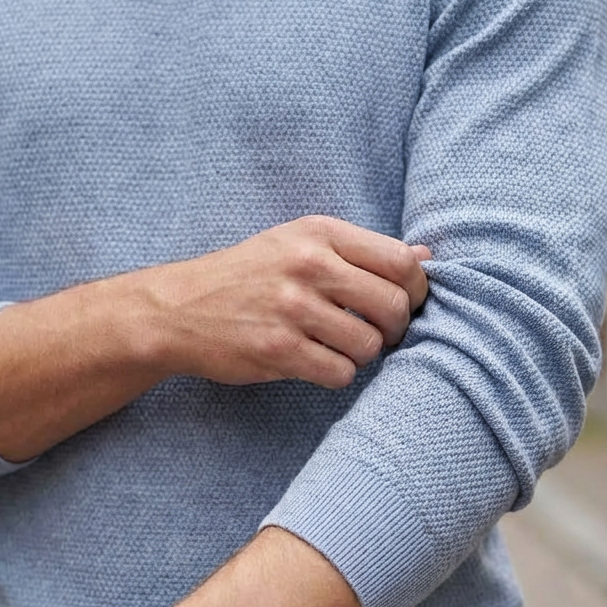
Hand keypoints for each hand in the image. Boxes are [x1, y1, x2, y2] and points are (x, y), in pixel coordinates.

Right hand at [141, 215, 430, 389]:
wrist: (178, 308)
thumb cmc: (248, 275)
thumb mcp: (300, 243)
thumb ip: (362, 251)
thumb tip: (427, 256)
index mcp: (320, 233)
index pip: (401, 262)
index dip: (415, 291)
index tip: (404, 304)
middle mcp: (308, 265)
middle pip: (393, 306)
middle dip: (395, 328)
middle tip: (379, 334)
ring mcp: (292, 308)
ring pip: (369, 345)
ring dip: (363, 354)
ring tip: (341, 347)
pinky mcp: (277, 350)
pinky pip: (340, 372)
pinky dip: (337, 374)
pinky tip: (317, 362)